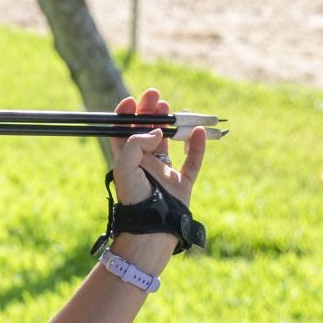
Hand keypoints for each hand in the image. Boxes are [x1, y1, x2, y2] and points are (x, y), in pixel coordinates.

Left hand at [110, 87, 205, 206]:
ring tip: (171, 108)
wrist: (152, 226)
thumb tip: (156, 131)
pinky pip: (193, 161)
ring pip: (169, 142)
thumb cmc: (134, 197)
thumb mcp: (125, 167)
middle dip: (150, 112)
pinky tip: (198, 132)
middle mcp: (145, 164)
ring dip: (171, 124)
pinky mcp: (182, 182)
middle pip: (147, 132)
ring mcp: (165, 172)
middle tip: (154, 95)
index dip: (126, 115)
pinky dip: (197, 146)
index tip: (132, 100)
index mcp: (127, 160)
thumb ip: (136, 144)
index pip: (124, 132)